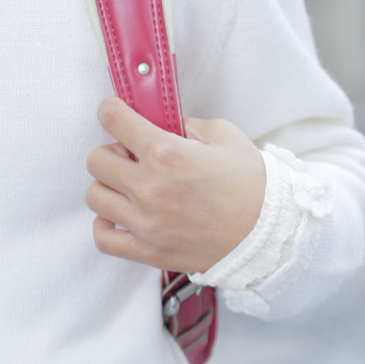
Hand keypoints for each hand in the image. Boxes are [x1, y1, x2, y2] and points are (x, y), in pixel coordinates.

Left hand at [86, 96, 265, 274]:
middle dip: (111, 150)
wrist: (269, 234)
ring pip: (95, 196)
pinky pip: (103, 237)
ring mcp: (147, 224)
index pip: (113, 120)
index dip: (111, 111)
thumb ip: (183, 125)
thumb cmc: (249, 184)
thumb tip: (159, 124)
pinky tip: (122, 214)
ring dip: (108, 185)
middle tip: (130, 153)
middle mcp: (150, 188)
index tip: (113, 112)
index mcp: (166, 153)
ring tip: (130, 184)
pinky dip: (106, 224)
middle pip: (96, 159)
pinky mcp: (149, 252)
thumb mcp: (221, 134)